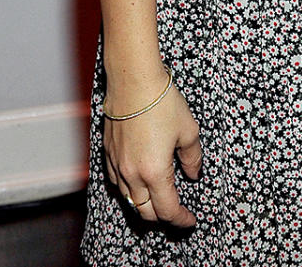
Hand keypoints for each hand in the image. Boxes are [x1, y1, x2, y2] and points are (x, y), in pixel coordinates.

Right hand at [104, 77, 201, 227]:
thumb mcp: (188, 130)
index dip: (181, 219)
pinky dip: (129, 189)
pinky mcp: (108, 154)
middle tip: (176, 213)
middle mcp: (132, 174)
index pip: (167, 209)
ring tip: (158, 200)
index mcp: (154, 172)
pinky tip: (138, 182)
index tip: (190, 220)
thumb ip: (192, 157)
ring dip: (144, 204)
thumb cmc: (162, 102)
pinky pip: (116, 182)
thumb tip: (193, 173)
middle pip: (145, 212)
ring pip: (129, 199)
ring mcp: (117, 165)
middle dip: (163, 217)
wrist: (133, 81)